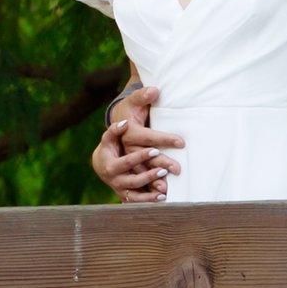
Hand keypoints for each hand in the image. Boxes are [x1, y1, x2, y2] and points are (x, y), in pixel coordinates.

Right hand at [92, 81, 181, 202]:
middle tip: (176, 168)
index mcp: (121, 139)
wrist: (105, 152)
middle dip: (158, 165)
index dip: (163, 139)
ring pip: (135, 180)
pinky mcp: (122, 186)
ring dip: (151, 182)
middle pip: (140, 163)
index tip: (181, 142)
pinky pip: (134, 195)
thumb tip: (155, 90)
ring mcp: (117, 176)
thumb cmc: (123, 124)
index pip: (145, 138)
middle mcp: (116, 160)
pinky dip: (147, 198)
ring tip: (167, 185)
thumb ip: (141, 97)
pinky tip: (162, 198)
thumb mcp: (130, 107)